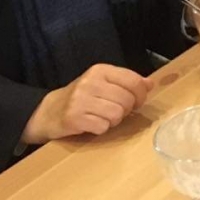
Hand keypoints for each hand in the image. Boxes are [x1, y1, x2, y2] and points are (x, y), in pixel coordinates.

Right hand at [20, 64, 152, 144]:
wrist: (48, 112)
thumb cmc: (83, 97)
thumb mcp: (104, 83)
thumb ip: (127, 82)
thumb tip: (151, 84)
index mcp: (101, 70)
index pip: (134, 81)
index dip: (141, 95)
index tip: (137, 102)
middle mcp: (90, 82)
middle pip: (127, 100)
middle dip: (127, 110)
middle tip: (118, 112)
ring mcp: (80, 100)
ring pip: (117, 114)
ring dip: (115, 120)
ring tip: (105, 118)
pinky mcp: (73, 118)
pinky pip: (103, 127)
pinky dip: (102, 128)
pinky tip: (93, 124)